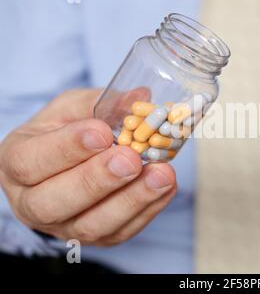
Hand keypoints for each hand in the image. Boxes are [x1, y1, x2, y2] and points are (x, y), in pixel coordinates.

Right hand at [0, 89, 176, 245]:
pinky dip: (148, 209)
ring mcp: (66, 226)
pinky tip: (166, 187)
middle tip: (130, 159)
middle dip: (98, 180)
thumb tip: (141, 96)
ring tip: (161, 175)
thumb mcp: (72, 109)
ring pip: (92, 225)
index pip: (31, 161)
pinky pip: (121, 232)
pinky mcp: (98, 238)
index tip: (102, 133)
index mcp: (17, 162)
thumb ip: (100, 103)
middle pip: (55, 202)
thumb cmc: (65, 132)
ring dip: (131, 200)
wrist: (68, 166)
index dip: (68, 148)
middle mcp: (32, 202)